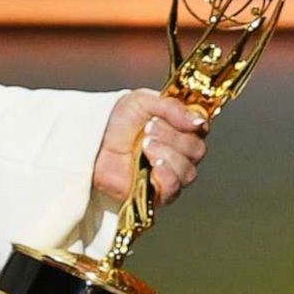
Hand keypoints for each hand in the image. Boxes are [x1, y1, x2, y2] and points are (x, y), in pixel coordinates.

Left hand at [92, 89, 207, 206]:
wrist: (92, 142)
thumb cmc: (117, 122)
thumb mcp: (141, 102)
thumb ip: (171, 107)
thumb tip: (199, 121)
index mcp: (180, 129)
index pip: (201, 129)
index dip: (191, 123)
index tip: (171, 116)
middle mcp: (180, 152)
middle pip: (196, 150)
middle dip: (172, 137)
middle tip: (148, 128)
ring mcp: (171, 173)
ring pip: (188, 170)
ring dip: (166, 154)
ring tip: (144, 145)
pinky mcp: (158, 192)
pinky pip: (174, 188)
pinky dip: (166, 175)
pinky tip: (153, 165)